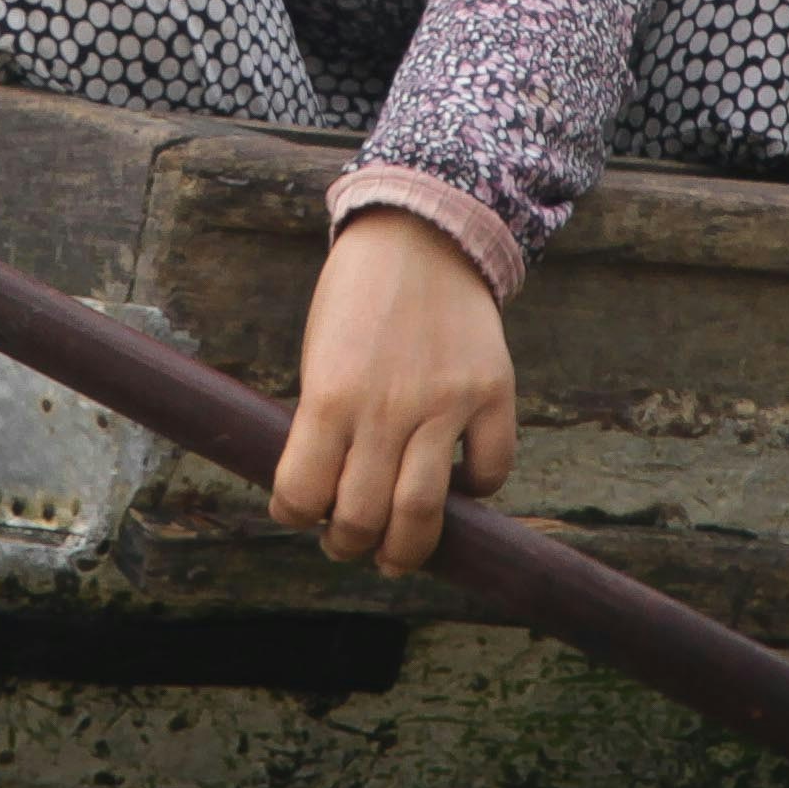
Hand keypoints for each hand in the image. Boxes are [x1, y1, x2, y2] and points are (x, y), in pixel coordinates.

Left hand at [267, 207, 515, 576]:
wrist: (422, 234)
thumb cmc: (357, 299)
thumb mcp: (320, 356)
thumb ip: (324, 423)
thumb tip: (327, 496)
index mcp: (329, 394)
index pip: (302, 492)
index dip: (295, 516)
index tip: (301, 514)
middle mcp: (387, 405)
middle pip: (364, 516)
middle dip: (349, 545)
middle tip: (349, 544)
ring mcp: (445, 402)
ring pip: (424, 510)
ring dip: (406, 549)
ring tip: (397, 553)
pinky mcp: (493, 393)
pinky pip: (491, 470)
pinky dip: (474, 492)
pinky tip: (457, 484)